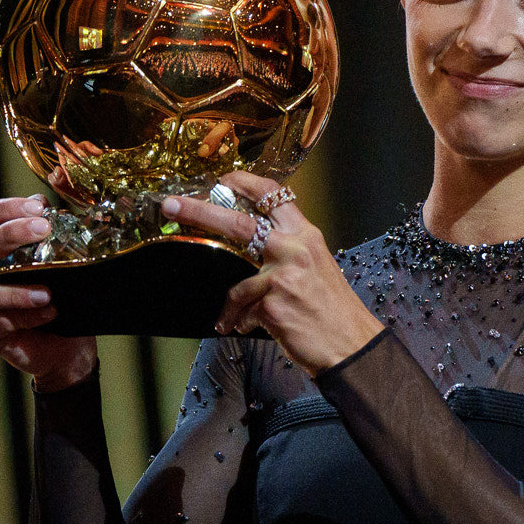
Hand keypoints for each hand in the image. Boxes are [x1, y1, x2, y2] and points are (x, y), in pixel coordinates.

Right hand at [0, 195, 97, 392]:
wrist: (64, 349)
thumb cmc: (56, 301)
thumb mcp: (57, 264)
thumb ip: (49, 236)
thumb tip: (49, 203)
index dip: (1, 209)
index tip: (36, 207)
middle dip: (12, 233)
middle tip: (43, 228)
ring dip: (14, 290)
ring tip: (47, 291)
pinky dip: (26, 316)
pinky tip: (50, 311)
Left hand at [162, 171, 381, 375]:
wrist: (352, 345)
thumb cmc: (332, 309)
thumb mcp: (315, 266)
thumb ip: (285, 250)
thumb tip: (248, 241)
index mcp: (305, 235)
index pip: (273, 194)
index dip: (243, 182)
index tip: (220, 179)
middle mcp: (294, 249)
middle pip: (237, 221)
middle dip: (199, 210)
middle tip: (171, 205)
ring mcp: (283, 276)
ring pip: (236, 284)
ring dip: (231, 308)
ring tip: (231, 321)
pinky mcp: (272, 305)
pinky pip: (242, 311)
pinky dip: (241, 322)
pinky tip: (249, 329)